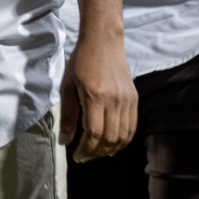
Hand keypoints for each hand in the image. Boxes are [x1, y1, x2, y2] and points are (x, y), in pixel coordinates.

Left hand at [59, 29, 136, 161]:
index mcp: (95, 96)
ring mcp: (127, 100)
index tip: (76, 156)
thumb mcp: (67, 86)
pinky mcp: (134, 99)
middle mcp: (114, 100)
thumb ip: (68, 116)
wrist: (104, 41)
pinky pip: (132, 127)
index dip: (85, 150)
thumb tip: (64, 141)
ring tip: (97, 152)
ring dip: (110, 149)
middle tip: (84, 156)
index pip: (93, 133)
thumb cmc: (81, 61)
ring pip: (123, 136)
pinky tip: (112, 143)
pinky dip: (123, 140)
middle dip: (96, 153)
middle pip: (109, 138)